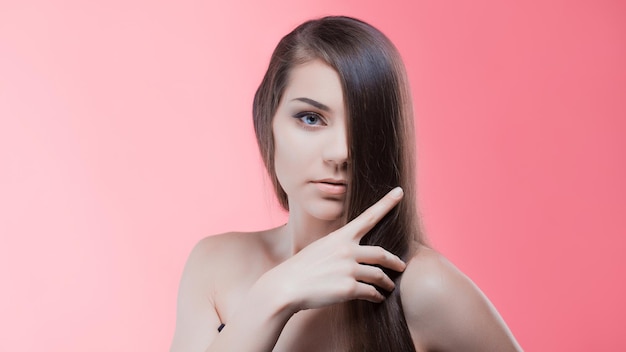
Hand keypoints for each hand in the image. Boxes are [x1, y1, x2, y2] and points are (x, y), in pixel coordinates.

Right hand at [260, 187, 406, 312]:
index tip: (400, 192)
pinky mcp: (349, 288)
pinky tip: (377, 299)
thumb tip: (353, 252)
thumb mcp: (320, 248)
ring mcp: (349, 269)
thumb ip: (339, 247)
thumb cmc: (301, 269)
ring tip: (389, 287)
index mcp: (340, 237)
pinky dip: (376, 296)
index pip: (368, 217)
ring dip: (387, 282)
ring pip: (379, 275)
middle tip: (401, 266)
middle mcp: (347, 250)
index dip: (386, 204)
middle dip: (395, 261)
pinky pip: (370, 292)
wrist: (286, 287)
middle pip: (381, 253)